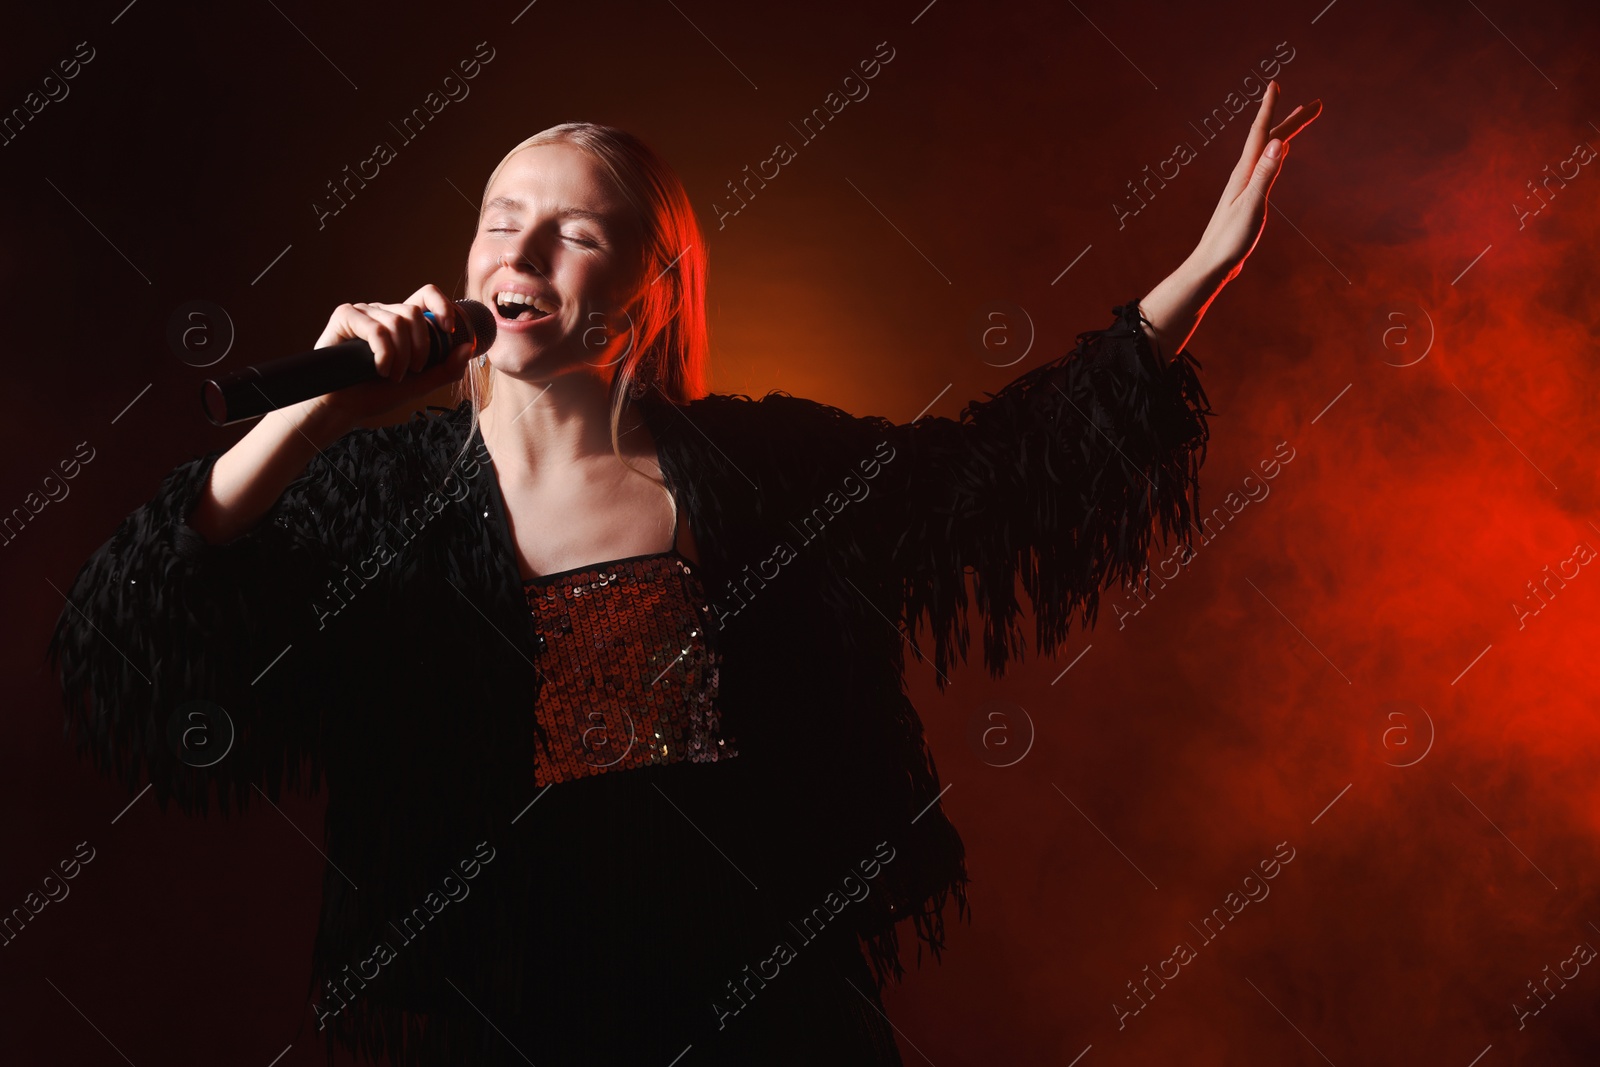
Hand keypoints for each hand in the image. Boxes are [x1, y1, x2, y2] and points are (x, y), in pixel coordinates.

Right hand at [306, 283, 477, 426]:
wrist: (343, 407)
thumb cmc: (376, 393)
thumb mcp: (420, 383)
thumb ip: (447, 368)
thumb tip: (468, 347)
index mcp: (402, 322)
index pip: (427, 295)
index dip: (443, 305)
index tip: (450, 330)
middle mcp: (383, 312)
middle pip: (415, 312)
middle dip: (421, 347)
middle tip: (412, 370)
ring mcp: (364, 312)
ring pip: (397, 322)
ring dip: (400, 356)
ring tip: (391, 376)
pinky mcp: (345, 316)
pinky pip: (375, 328)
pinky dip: (383, 354)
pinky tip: (378, 370)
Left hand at [1188, 81, 1320, 284]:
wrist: (1213, 264)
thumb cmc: (1230, 239)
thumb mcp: (1252, 205)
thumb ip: (1265, 174)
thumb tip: (1277, 142)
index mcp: (1245, 173)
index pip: (1260, 133)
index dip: (1269, 108)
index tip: (1275, 84)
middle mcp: (1243, 175)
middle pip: (1270, 139)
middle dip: (1292, 119)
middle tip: (1316, 104)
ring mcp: (1245, 186)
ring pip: (1269, 151)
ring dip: (1285, 133)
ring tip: (1297, 121)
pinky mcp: (1247, 198)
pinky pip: (1266, 166)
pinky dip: (1277, 153)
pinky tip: (1279, 153)